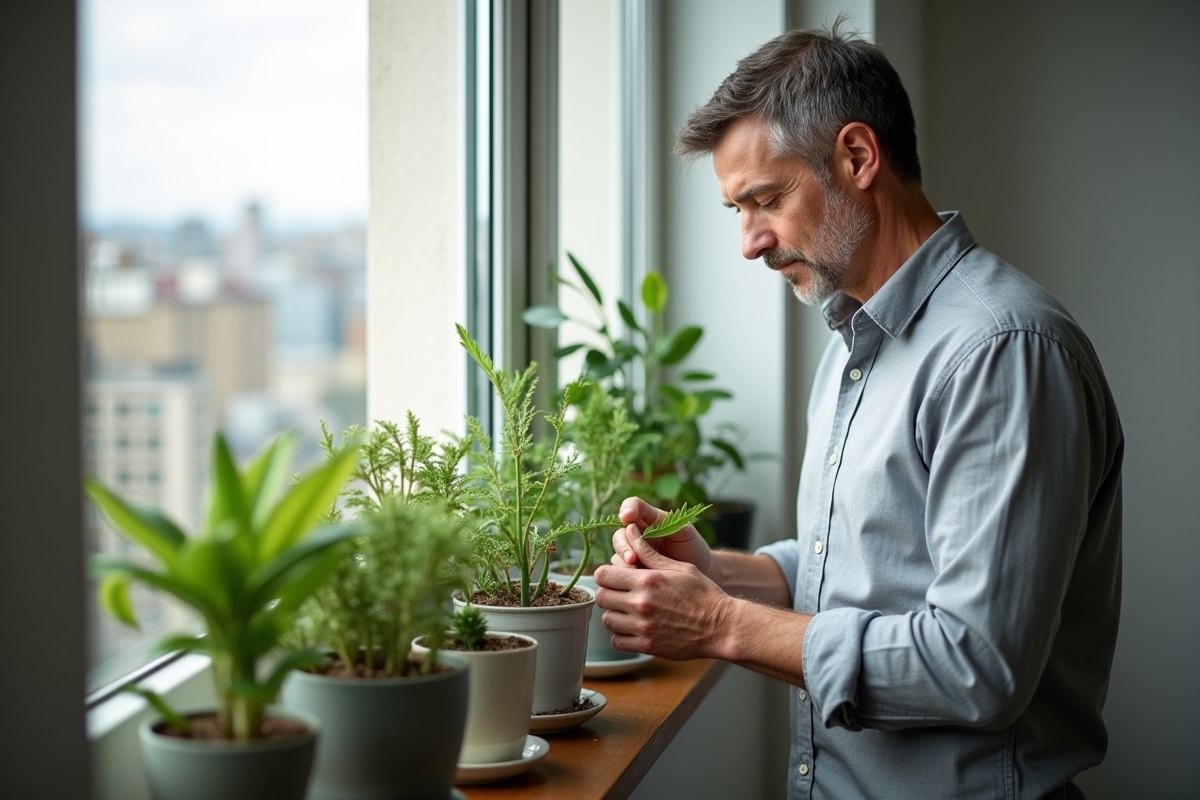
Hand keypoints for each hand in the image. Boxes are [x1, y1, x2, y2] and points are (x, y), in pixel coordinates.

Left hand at [594, 534, 730, 660]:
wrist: (721, 626)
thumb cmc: (702, 593)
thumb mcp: (678, 567)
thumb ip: (649, 552)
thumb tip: (630, 531)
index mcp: (646, 580)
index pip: (603, 575)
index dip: (606, 574)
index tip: (614, 577)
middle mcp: (641, 603)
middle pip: (601, 597)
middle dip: (608, 593)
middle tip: (621, 594)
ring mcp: (643, 627)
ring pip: (607, 620)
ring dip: (614, 614)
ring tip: (628, 612)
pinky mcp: (647, 645)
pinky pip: (617, 642)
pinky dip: (621, 636)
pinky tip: (633, 628)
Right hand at [611, 497, 715, 579]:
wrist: (701, 572)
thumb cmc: (692, 547)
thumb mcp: (683, 531)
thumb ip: (664, 522)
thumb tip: (638, 520)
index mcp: (649, 518)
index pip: (632, 506)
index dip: (627, 509)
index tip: (627, 517)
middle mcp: (637, 533)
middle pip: (620, 534)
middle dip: (623, 545)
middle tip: (632, 557)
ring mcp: (633, 552)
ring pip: (617, 553)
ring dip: (623, 561)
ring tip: (635, 567)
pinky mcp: (633, 570)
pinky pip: (621, 571)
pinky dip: (626, 574)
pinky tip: (636, 579)